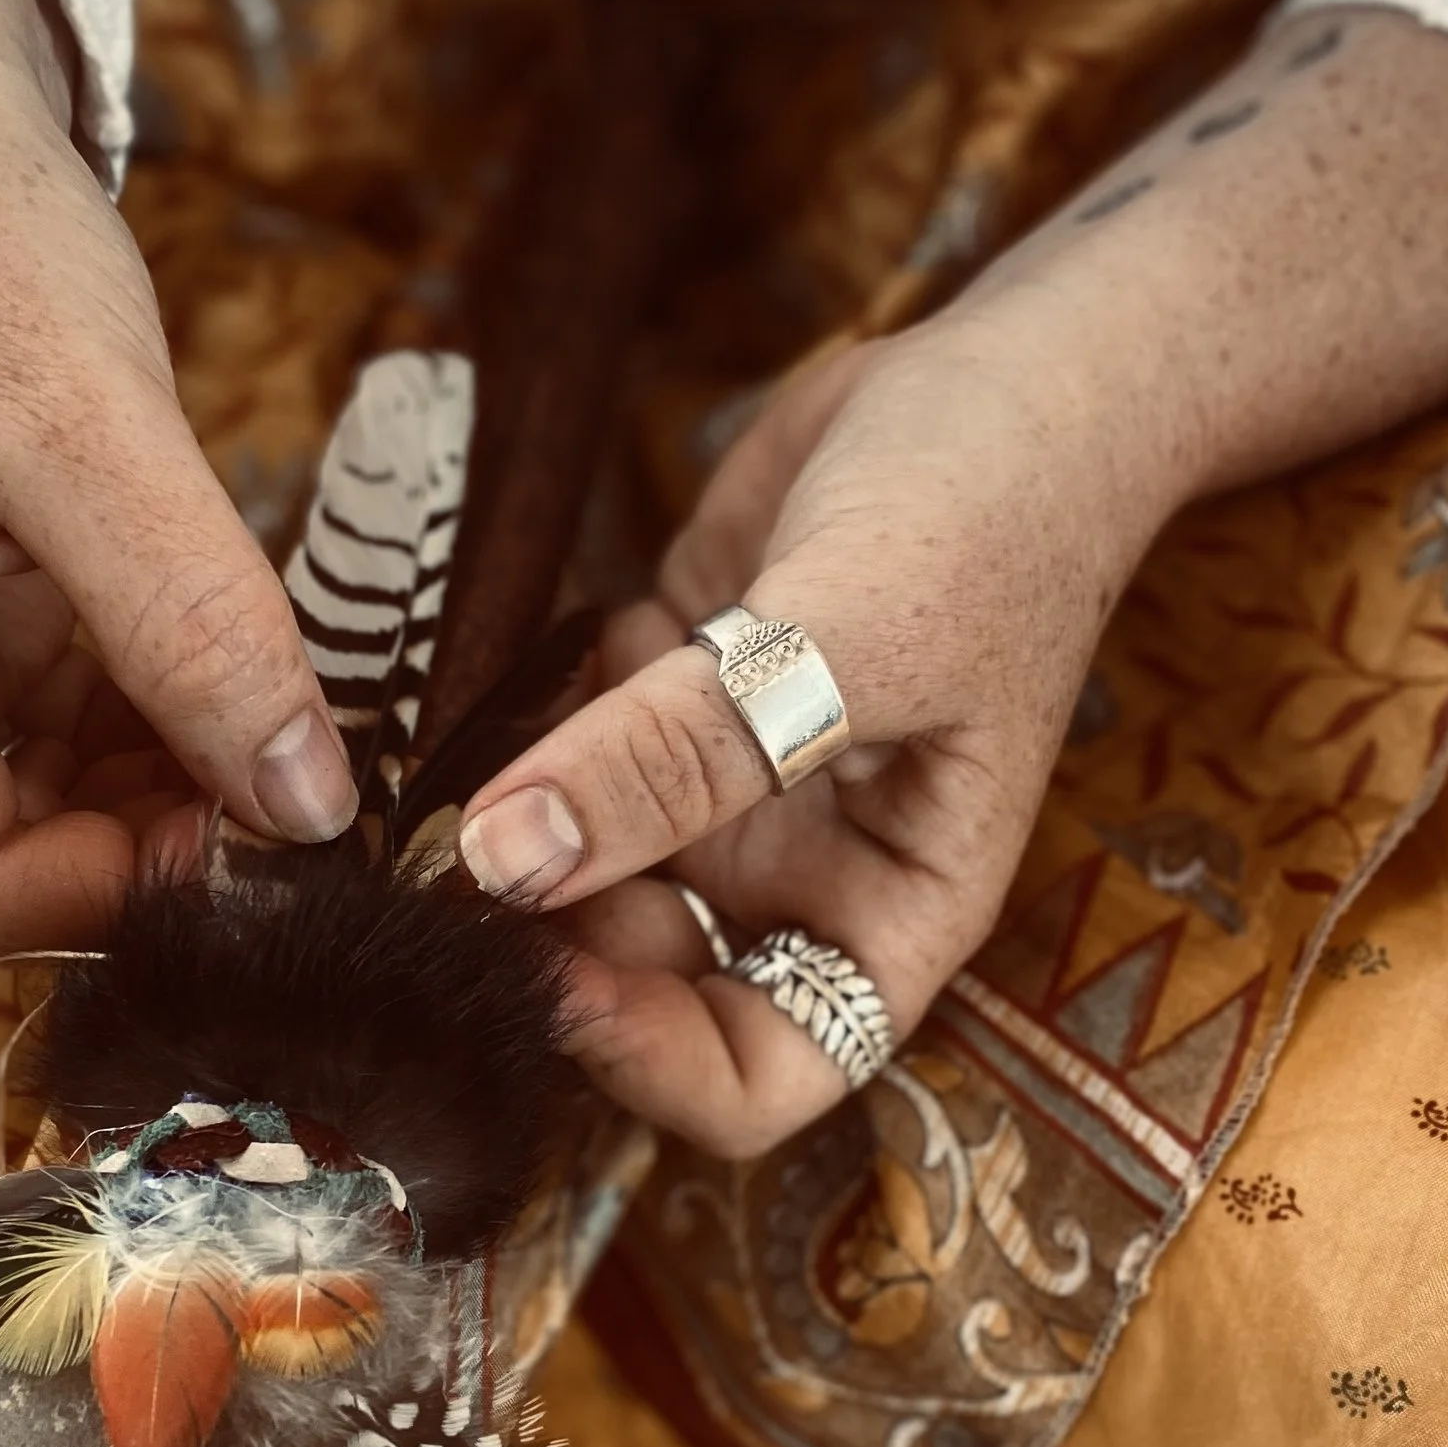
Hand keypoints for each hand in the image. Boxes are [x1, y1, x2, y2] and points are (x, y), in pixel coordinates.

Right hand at [0, 0, 356, 948]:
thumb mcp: (79, 415)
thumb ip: (190, 618)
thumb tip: (304, 803)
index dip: (102, 891)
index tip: (263, 856)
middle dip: (149, 851)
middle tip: (313, 817)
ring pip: (44, 798)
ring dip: (172, 797)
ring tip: (308, 754)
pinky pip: (67, 723)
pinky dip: (167, 728)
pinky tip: (263, 699)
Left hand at [461, 5, 1447, 1155]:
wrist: (1014, 367)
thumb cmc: (996, 516)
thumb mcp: (848, 639)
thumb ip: (679, 754)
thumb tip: (505, 860)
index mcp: (887, 913)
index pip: (758, 1078)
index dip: (645, 1061)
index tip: (547, 973)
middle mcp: (796, 875)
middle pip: (640, 990)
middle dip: (547, 950)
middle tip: (446, 871)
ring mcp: (720, 789)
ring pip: (574, 876)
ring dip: (502, 845)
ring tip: (433, 779)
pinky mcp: (659, 696)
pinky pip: (552, 757)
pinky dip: (500, 738)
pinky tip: (477, 684)